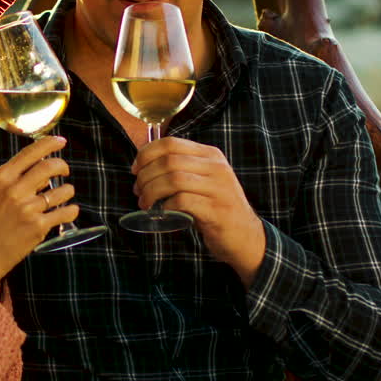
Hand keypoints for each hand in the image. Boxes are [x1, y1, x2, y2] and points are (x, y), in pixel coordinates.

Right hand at [0, 135, 79, 287]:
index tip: (61, 142)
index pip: (30, 152)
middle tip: (65, 171)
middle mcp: (14, 190)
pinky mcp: (38, 227)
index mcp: (1, 177)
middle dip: (63, 166)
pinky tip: (68, 211)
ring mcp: (27, 208)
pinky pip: (66, 212)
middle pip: (50, 166)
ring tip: (63, 195)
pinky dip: (71, 210)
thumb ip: (14, 178)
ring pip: (62, 190)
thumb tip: (41, 165)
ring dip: (68, 190)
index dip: (50, 143)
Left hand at [131, 137, 265, 286]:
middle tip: (137, 191)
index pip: (171, 143)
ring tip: (145, 203)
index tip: (135, 169)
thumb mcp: (202, 181)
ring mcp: (219, 188)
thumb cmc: (215, 208)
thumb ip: (180, 169)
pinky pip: (183, 201)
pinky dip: (166, 206)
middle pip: (169, 161)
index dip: (146, 154)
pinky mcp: (217, 210)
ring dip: (152, 192)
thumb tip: (142, 165)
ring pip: (174, 179)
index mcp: (210, 155)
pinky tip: (161, 213)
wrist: (245, 237)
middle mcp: (216, 167)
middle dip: (146, 176)